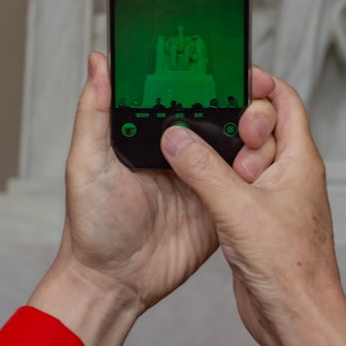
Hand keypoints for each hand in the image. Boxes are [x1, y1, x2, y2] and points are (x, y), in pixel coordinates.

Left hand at [27, 52, 275, 345]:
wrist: (113, 284)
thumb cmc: (91, 226)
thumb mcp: (87, 163)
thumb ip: (94, 112)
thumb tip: (99, 61)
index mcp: (150, 133)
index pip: (184, 94)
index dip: (207, 78)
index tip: (228, 61)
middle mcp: (181, 151)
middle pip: (221, 115)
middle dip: (243, 105)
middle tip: (250, 106)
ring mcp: (204, 178)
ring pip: (241, 145)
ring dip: (253, 137)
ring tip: (255, 134)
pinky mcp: (220, 207)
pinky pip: (245, 185)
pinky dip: (256, 173)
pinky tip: (258, 166)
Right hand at [161, 72, 345, 345]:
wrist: (297, 320)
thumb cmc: (288, 268)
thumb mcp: (237, 208)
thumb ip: (203, 168)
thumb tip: (176, 136)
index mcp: (300, 160)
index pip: (285, 102)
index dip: (260, 84)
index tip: (230, 76)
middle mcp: (291, 176)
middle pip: (263, 128)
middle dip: (234, 121)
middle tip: (208, 124)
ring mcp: (276, 200)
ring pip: (246, 160)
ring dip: (222, 155)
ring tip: (196, 155)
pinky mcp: (259, 223)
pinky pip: (237, 189)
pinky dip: (218, 181)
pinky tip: (196, 186)